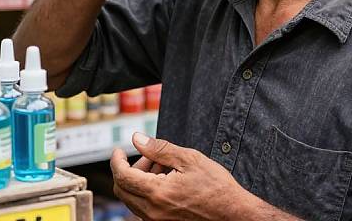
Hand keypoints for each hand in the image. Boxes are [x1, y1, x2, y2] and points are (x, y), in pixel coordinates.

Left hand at [110, 133, 246, 220]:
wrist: (235, 216)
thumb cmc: (216, 187)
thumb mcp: (189, 159)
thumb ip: (159, 148)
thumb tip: (137, 139)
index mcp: (157, 194)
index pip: (122, 177)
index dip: (116, 161)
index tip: (118, 150)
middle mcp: (153, 212)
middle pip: (123, 190)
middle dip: (129, 169)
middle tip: (147, 155)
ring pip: (133, 199)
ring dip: (140, 179)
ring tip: (162, 165)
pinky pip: (144, 208)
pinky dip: (148, 191)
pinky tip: (166, 179)